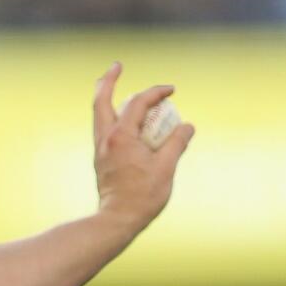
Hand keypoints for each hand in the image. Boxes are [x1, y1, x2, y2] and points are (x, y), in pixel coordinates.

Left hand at [92, 62, 194, 231]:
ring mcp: (100, 148)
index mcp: (121, 136)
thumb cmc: (142, 197)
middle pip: (101, 99)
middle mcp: (106, 138)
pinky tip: (124, 119)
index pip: (138, 103)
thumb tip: (187, 126)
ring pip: (99, 113)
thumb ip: (177, 143)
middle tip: (117, 65)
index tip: (172, 91)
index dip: (156, 92)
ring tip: (115, 84)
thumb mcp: (167, 168)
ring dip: (107, 96)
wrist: (117, 220)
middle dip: (108, 79)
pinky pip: (104, 128)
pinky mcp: (101, 158)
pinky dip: (113, 116)